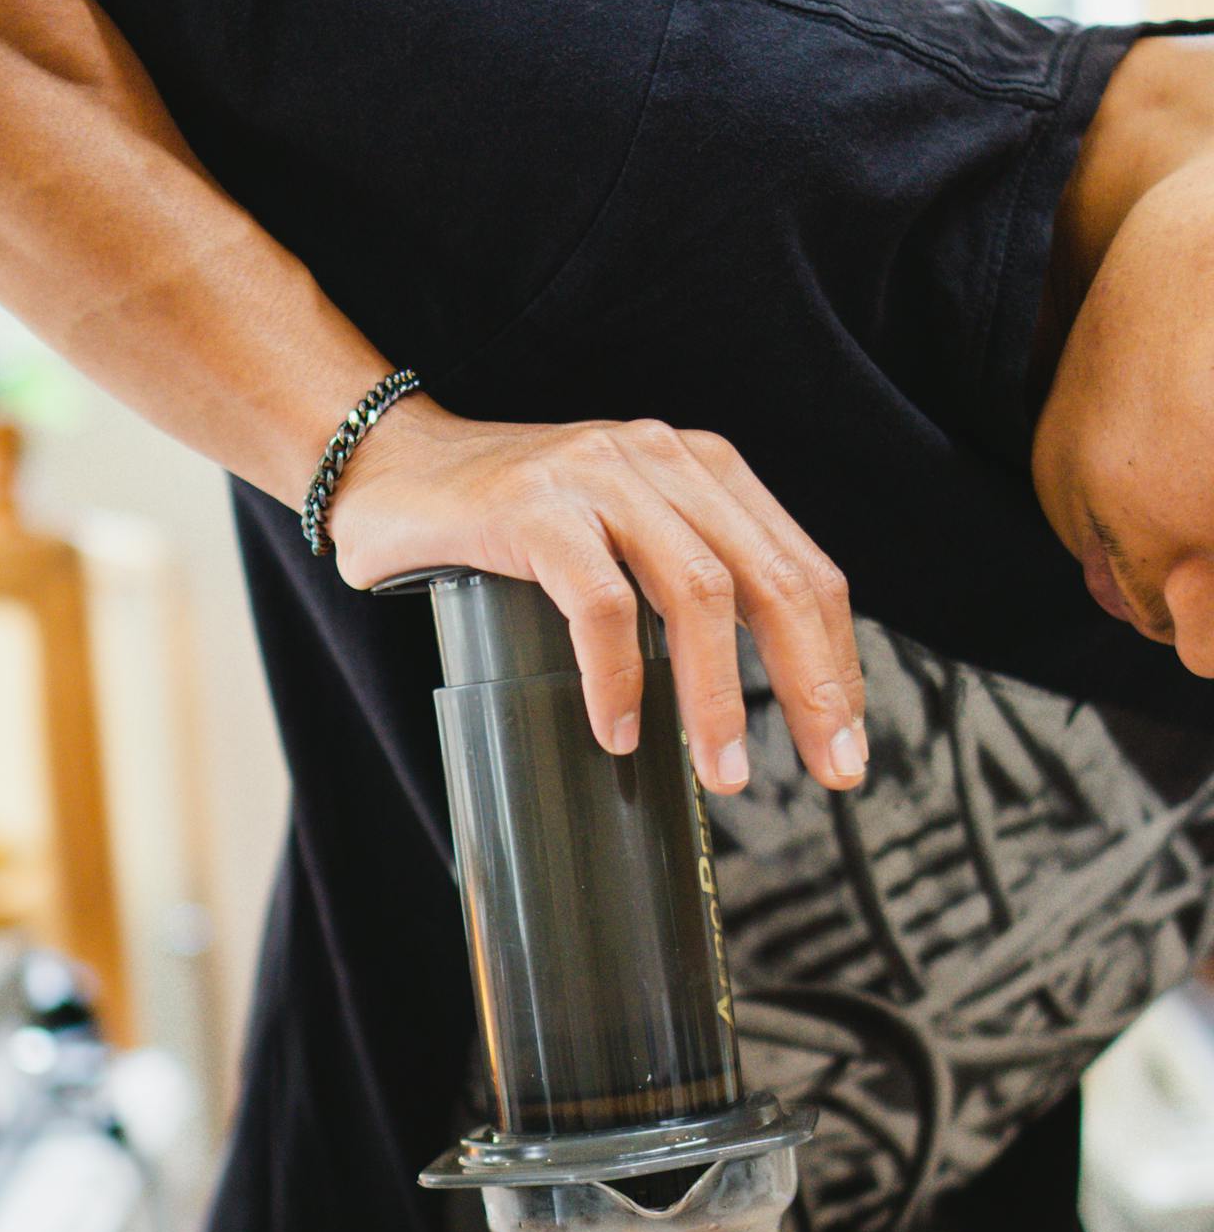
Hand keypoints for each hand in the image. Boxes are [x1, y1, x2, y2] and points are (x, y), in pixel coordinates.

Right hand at [333, 395, 865, 795]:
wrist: (385, 464)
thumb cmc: (504, 520)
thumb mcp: (616, 532)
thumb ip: (677, 576)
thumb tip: (737, 698)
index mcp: (701, 468)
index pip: (802, 568)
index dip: (836, 660)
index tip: (845, 742)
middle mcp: (662, 460)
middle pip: (772, 581)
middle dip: (810, 685)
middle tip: (827, 768)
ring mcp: (598, 478)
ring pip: (699, 593)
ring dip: (720, 697)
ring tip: (722, 771)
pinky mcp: (533, 510)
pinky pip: (600, 604)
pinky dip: (618, 677)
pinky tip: (618, 732)